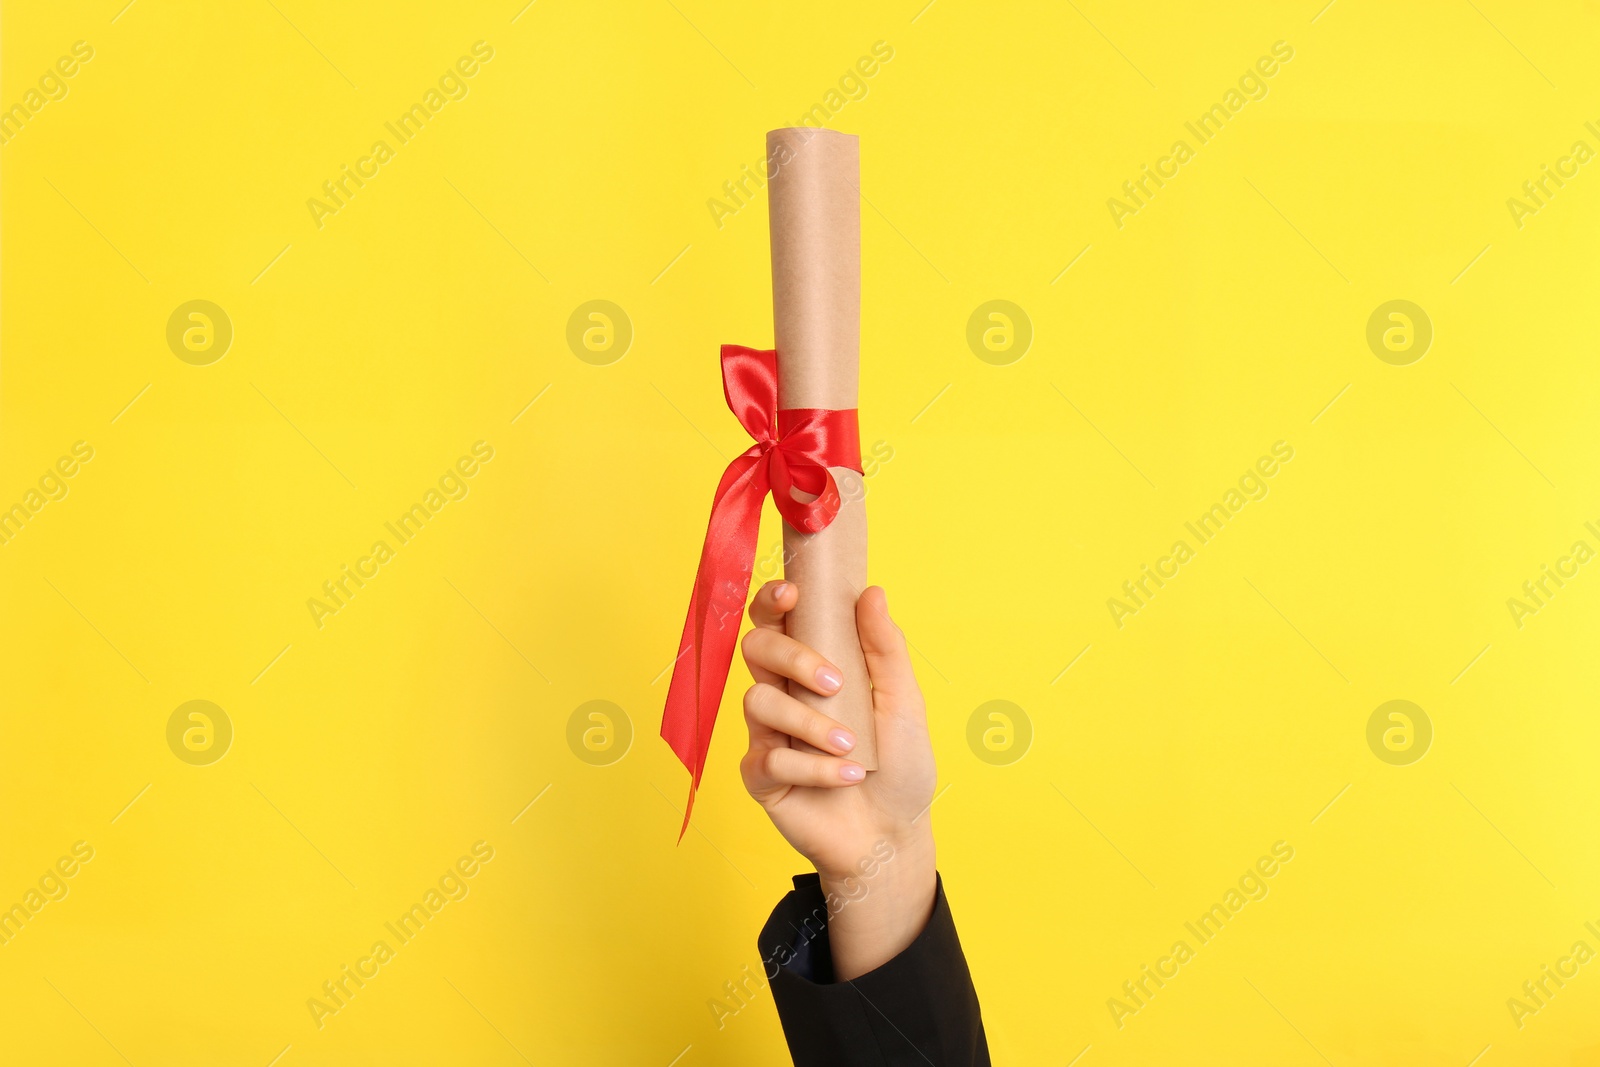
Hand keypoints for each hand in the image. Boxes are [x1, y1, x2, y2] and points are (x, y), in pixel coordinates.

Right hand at [739, 582, 937, 978]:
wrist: (893, 836)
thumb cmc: (900, 766)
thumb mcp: (904, 702)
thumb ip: (886, 648)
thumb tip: (872, 592)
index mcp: (813, 667)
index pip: (778, 621)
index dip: (772, 600)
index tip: (791, 594)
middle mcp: (784, 693)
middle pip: (756, 649)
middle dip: (793, 658)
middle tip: (835, 684)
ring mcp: (769, 734)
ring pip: (758, 701)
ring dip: (809, 723)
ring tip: (851, 747)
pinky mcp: (761, 776)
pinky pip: (769, 757)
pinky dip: (814, 767)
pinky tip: (846, 776)